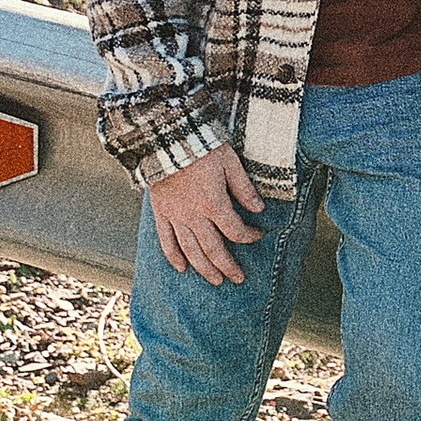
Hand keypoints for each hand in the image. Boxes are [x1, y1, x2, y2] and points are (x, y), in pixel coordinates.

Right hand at [147, 140, 264, 285]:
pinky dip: (173, 256)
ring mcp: (175, 216)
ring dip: (204, 268)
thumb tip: (259, 208)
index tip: (257, 235)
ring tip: (215, 281)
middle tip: (238, 279)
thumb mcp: (230, 162)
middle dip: (227, 265)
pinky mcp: (161, 213)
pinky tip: (181, 268)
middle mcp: (194, 216)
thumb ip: (244, 188)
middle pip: (213, 248)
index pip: (235, 230)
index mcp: (214, 203)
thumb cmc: (202, 147)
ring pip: (191, 250)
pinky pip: (166, 240)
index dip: (248, 236)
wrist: (167, 139)